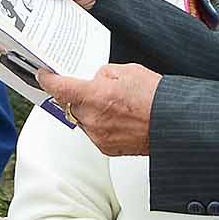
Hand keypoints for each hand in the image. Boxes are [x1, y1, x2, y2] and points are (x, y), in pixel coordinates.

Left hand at [38, 64, 158, 155]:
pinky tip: (118, 118)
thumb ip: (103, 74)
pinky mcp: (106, 149)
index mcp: (93, 96)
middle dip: (76, 96)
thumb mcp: (127, 71)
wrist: (174, 124)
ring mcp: (98, 136)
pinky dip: (100, 124)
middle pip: (70, 105)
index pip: (58, 88)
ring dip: (90, 111)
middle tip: (93, 89)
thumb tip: (94, 81)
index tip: (44, 76)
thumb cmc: (156, 97)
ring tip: (114, 104)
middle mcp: (92, 119)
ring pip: (82, 119)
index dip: (47, 80)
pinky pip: (94, 133)